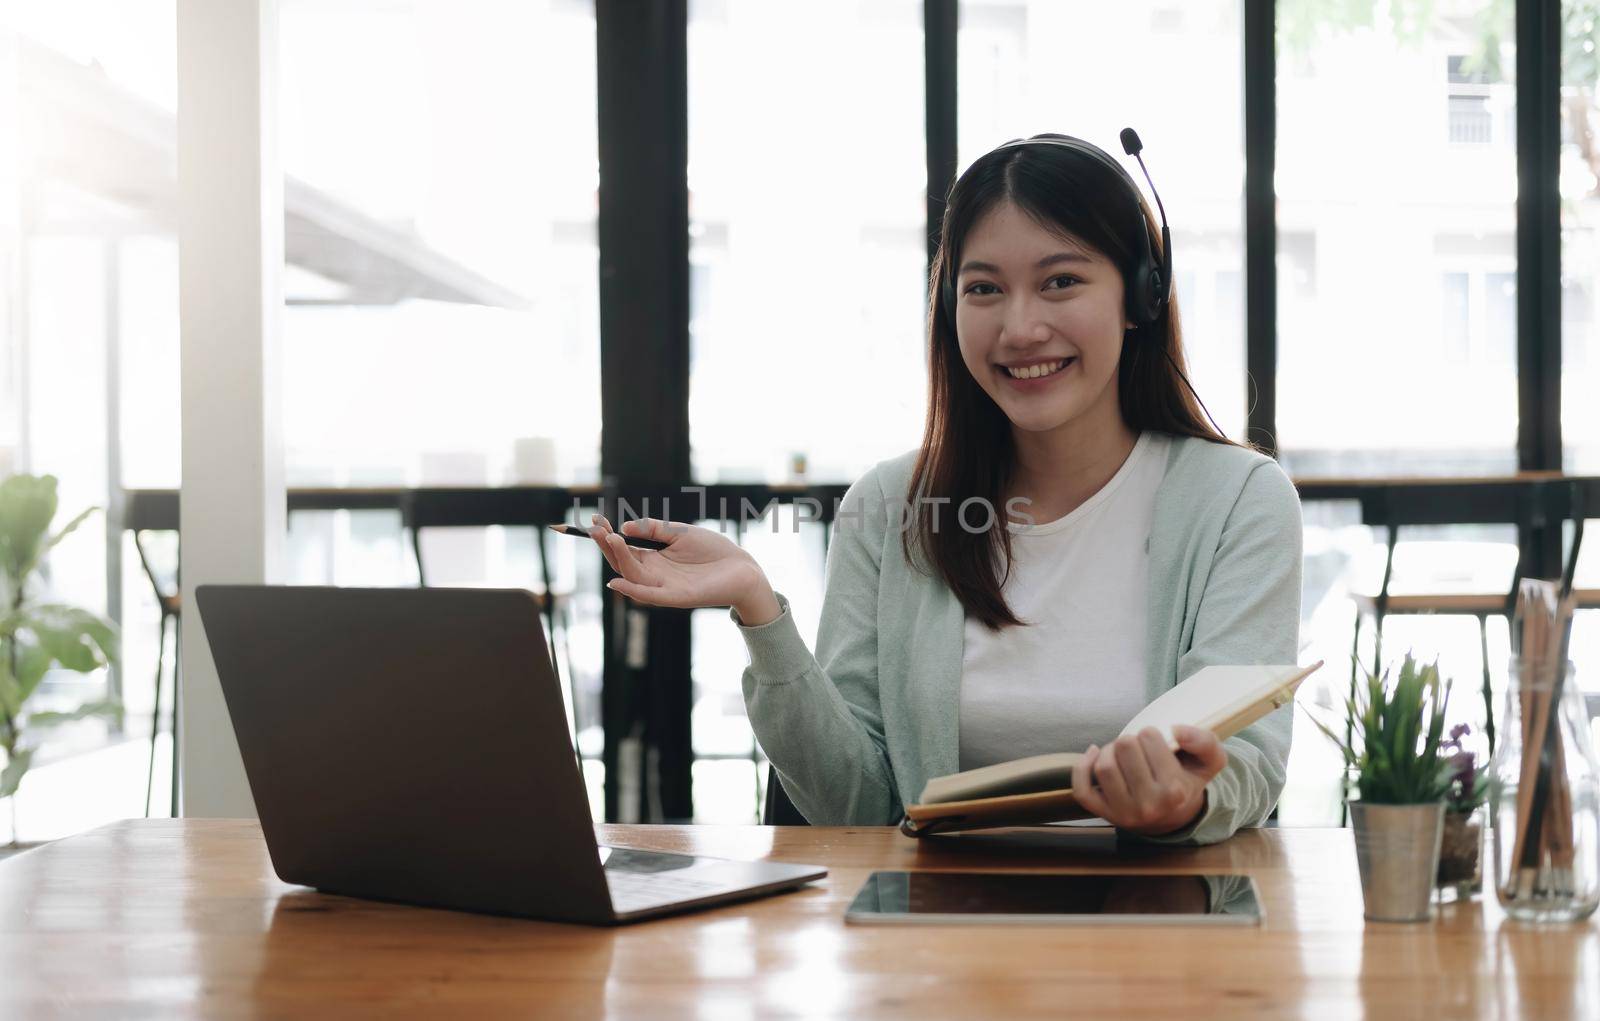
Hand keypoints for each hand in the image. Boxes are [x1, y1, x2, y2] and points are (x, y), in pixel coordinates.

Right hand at [586, 514, 780, 622]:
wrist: (742, 568)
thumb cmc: (713, 550)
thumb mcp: (680, 533)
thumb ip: (654, 529)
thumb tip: (625, 527)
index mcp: (654, 559)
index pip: (624, 549)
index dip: (608, 535)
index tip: (595, 518)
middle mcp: (654, 575)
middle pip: (622, 563)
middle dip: (607, 546)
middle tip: (596, 528)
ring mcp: (664, 587)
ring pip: (633, 575)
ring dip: (619, 558)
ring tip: (611, 538)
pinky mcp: (676, 597)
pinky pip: (650, 595)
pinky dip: (632, 590)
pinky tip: (616, 581)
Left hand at [1071, 725, 1226, 835]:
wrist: (1172, 818)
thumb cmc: (1186, 782)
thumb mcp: (1209, 762)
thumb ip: (1204, 742)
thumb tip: (1176, 730)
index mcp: (1175, 791)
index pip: (1149, 737)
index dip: (1152, 734)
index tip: (1157, 745)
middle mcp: (1148, 805)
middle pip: (1124, 746)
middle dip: (1130, 740)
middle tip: (1138, 749)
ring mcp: (1123, 813)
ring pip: (1103, 765)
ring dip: (1109, 750)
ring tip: (1121, 754)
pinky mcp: (1104, 814)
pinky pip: (1082, 789)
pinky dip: (1082, 766)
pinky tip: (1094, 754)